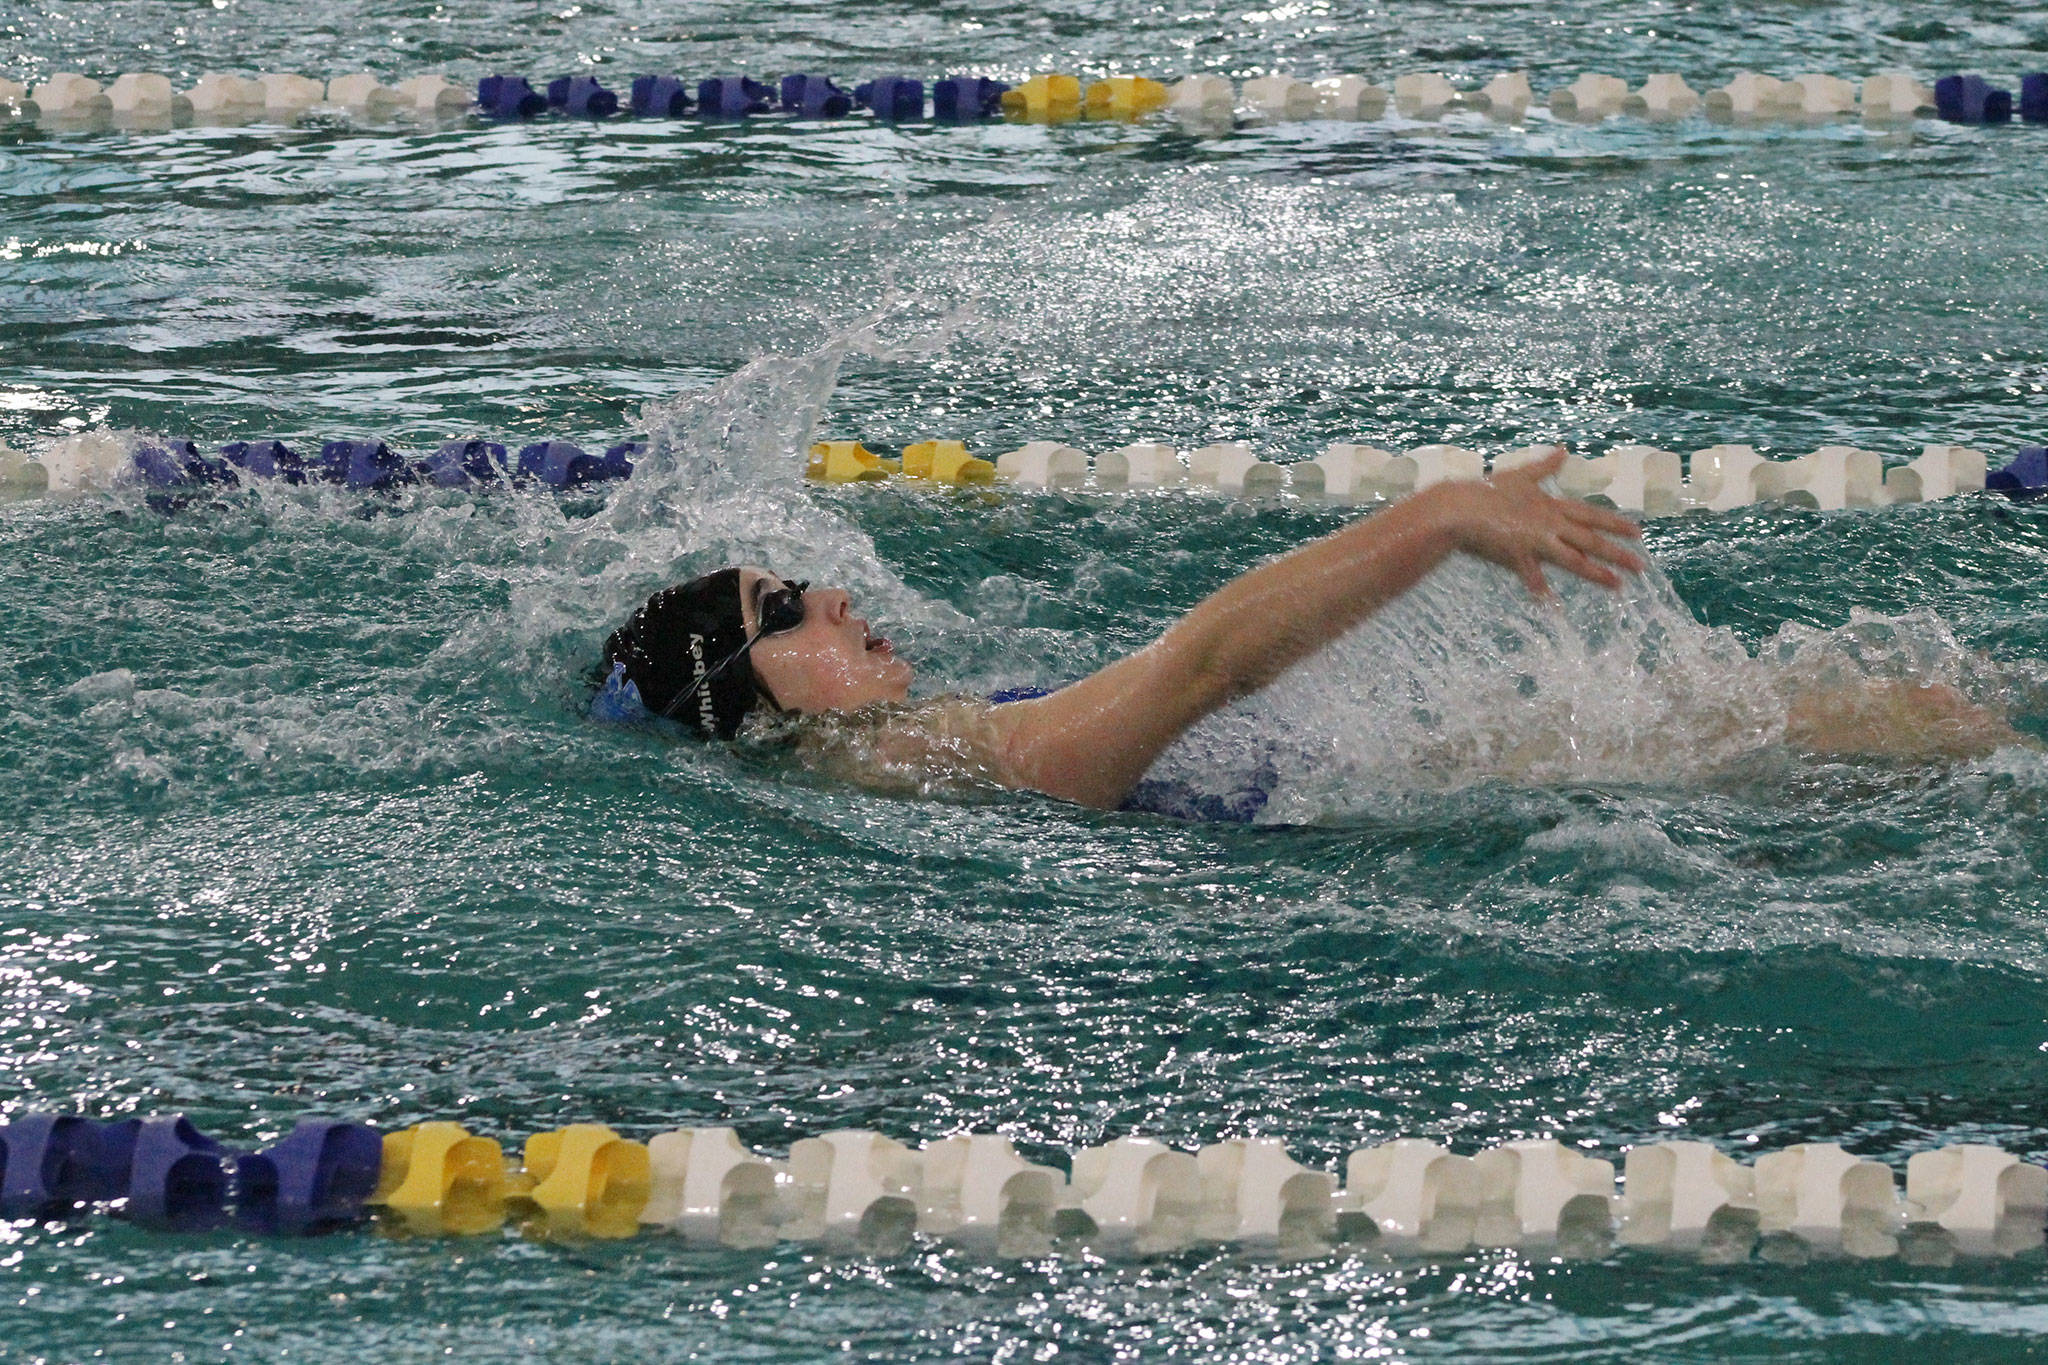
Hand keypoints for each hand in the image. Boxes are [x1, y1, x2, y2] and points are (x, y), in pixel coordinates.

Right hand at [1437, 447, 1645, 596]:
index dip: (1616, 523)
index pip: (1591, 515)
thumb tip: (1563, 450)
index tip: (1638, 532)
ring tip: (1617, 586)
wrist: (1461, 506)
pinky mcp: (1517, 555)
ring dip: (1597, 573)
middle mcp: (1550, 523)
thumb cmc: (1488, 489)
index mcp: (1551, 505)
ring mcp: (1535, 540)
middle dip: (1618, 553)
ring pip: (1573, 558)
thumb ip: (1545, 466)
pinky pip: (1532, 574)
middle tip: (1641, 566)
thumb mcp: (1520, 475)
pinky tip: (1550, 601)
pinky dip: (1539, 587)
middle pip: (1591, 539)